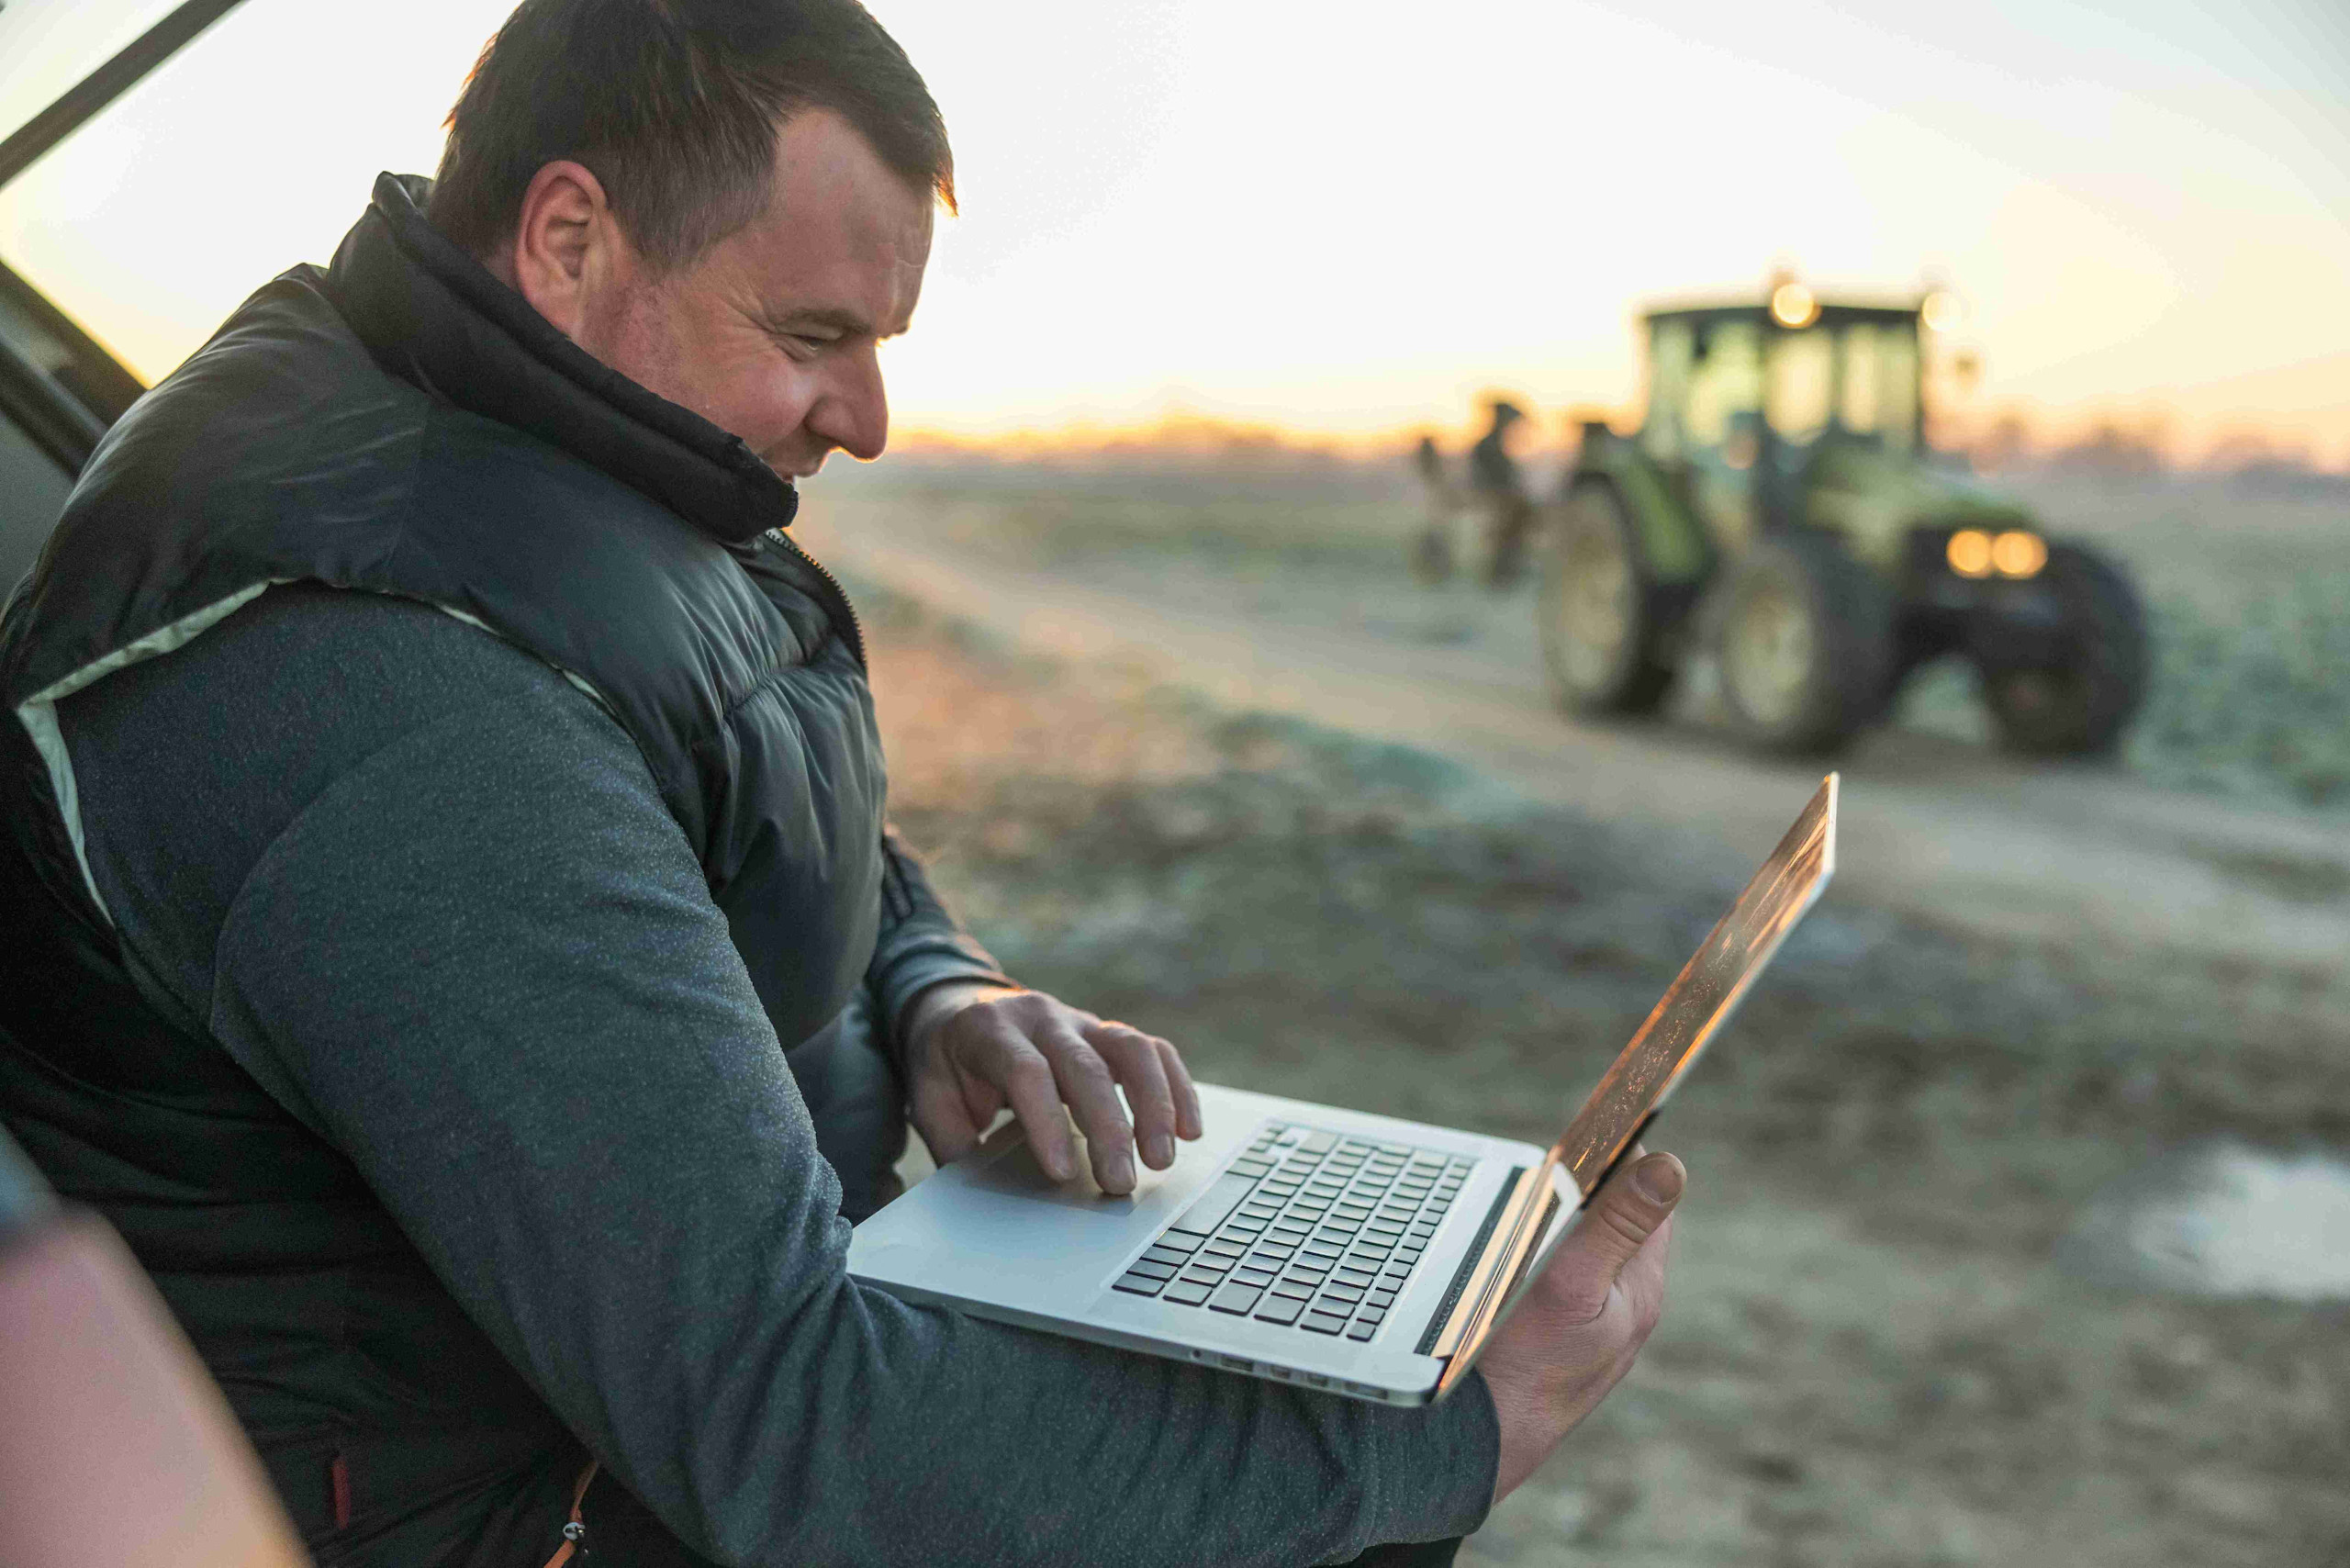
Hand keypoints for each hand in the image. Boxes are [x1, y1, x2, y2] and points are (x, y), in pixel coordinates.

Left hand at [903, 983, 1203, 1194]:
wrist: (958, 1009)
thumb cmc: (947, 1063)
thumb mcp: (929, 1097)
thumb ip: (953, 1139)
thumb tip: (984, 1189)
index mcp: (990, 1030)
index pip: (1027, 1071)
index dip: (1047, 1121)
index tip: (1062, 1174)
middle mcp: (1041, 1017)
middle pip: (1085, 1066)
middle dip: (1108, 1128)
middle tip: (1120, 1183)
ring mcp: (1080, 1020)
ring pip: (1131, 1049)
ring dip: (1154, 1105)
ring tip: (1162, 1159)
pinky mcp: (1107, 1033)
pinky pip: (1153, 1051)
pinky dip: (1176, 1088)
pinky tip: (1190, 1129)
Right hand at [1475, 1149, 1684, 1503]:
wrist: (1479, 1441)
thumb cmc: (1525, 1366)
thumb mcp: (1573, 1282)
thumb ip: (1618, 1224)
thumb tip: (1669, 1166)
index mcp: (1640, 1292)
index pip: (1651, 1204)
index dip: (1625, 1165)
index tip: (1590, 1139)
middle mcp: (1624, 1312)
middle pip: (1616, 1227)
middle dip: (1586, 1196)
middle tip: (1545, 1178)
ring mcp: (1594, 1332)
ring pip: (1586, 1257)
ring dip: (1561, 1230)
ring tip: (1524, 1222)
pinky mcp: (1562, 1346)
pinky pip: (1562, 1286)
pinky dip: (1542, 1264)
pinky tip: (1511, 1270)